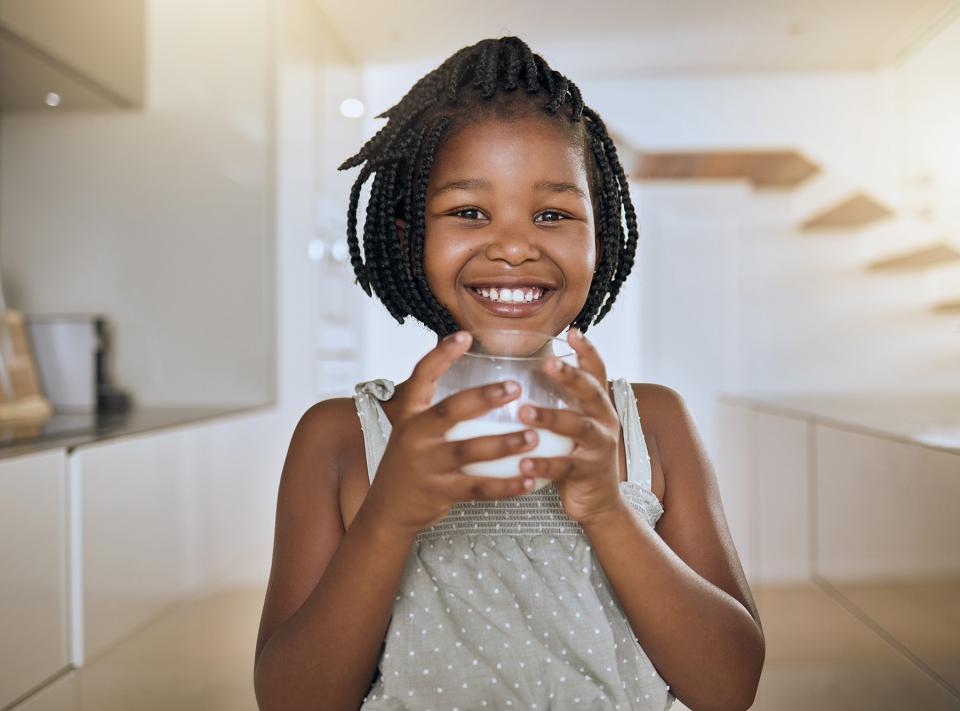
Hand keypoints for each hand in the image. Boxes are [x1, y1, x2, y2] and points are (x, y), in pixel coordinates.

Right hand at [362, 331, 539, 535]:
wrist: (387, 510)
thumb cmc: (410, 463)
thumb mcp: (412, 431)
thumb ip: (435, 410)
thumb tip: (474, 382)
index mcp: (409, 415)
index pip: (421, 376)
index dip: (441, 354)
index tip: (465, 336)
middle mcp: (415, 436)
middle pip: (450, 411)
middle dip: (483, 397)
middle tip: (516, 387)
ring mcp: (426, 465)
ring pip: (468, 451)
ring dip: (503, 444)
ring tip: (533, 436)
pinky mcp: (439, 492)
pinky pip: (478, 489)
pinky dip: (506, 486)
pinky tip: (530, 481)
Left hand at [517, 327, 626, 525]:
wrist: (599, 502)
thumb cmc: (576, 456)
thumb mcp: (573, 424)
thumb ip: (558, 401)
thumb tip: (516, 375)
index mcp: (598, 405)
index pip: (597, 371)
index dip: (587, 351)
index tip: (573, 332)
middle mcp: (604, 420)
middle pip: (592, 392)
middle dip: (570, 376)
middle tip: (547, 362)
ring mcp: (600, 446)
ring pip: (579, 426)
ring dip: (551, 417)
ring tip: (525, 412)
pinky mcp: (590, 472)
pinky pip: (565, 466)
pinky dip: (544, 463)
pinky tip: (523, 462)